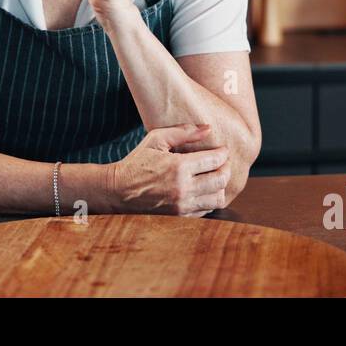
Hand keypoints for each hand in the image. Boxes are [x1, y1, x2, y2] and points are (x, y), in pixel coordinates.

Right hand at [105, 124, 230, 216]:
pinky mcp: (180, 216)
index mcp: (179, 167)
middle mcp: (183, 188)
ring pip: (218, 198)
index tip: (222, 150)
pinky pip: (206, 211)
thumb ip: (183, 132)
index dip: (223, 153)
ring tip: (214, 177)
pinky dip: (209, 200)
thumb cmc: (136, 162)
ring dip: (220, 187)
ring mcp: (182, 205)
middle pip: (221, 180)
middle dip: (226, 169)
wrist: (118, 191)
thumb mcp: (156, 140)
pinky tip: (203, 190)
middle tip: (223, 163)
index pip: (215, 160)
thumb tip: (207, 128)